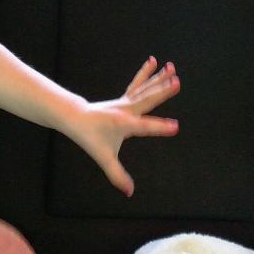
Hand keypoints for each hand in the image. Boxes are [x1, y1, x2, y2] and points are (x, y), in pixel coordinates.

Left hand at [64, 57, 180, 196]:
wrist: (75, 118)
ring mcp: (126, 101)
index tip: (176, 127)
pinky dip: (146, 72)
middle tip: (178, 82)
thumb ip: (117, 175)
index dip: (160, 128)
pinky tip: (154, 61)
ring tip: (172, 67)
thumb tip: (129, 192)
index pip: (145, 127)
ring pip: (145, 88)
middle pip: (148, 99)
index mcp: (124, 124)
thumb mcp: (104, 158)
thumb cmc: (90, 138)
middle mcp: (127, 110)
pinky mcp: (125, 97)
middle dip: (163, 91)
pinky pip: (138, 83)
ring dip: (159, 78)